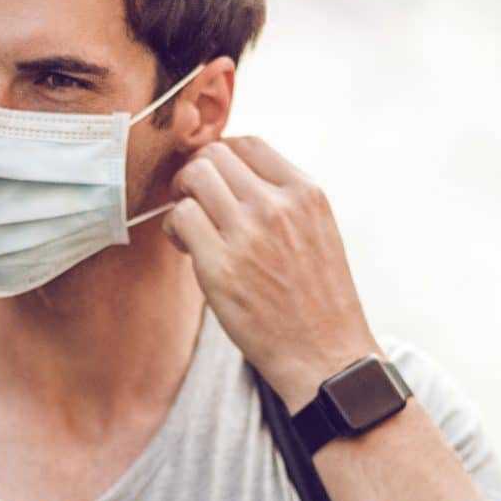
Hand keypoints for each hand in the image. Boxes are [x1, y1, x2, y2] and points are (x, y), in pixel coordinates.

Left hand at [165, 137, 378, 410]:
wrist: (326, 356)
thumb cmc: (319, 300)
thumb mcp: (318, 232)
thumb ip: (284, 200)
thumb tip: (234, 178)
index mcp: (306, 193)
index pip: (249, 144)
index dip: (223, 158)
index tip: (217, 183)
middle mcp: (278, 205)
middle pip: (215, 154)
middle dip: (196, 173)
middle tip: (196, 203)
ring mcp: (248, 233)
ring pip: (194, 177)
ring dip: (182, 196)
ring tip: (191, 227)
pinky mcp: (220, 266)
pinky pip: (181, 217)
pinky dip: (174, 228)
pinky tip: (187, 249)